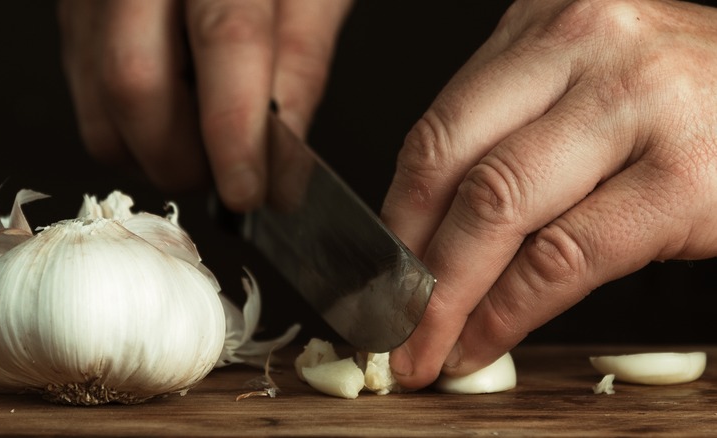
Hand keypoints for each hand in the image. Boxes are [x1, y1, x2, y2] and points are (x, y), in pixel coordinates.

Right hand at [58, 0, 351, 210]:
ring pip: (101, 105)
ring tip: (206, 148)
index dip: (236, 131)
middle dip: (186, 160)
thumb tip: (284, 156)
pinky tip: (173, 121)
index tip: (251, 191)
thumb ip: (302, 65)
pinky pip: (87, 98)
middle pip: (136, 84)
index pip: (225, 40)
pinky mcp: (76, 16)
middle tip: (232, 178)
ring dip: (157, 155)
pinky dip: (131, 134)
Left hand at [383, 0, 716, 388]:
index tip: (378, 269)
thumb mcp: (581, 88)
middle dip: (413, 266)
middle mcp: (587, 50)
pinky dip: (511, 312)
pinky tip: (485, 340)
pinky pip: (567, 257)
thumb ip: (509, 136)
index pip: (439, 130)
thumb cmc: (679, 97)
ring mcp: (639, 108)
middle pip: (461, 171)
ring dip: (451, 298)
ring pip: (502, 212)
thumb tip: (429, 230)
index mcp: (547, 28)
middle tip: (390, 322)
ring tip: (427, 346)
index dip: (396, 215)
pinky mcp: (685, 179)